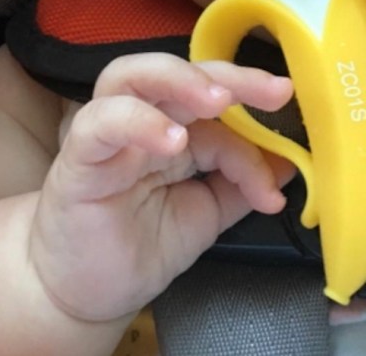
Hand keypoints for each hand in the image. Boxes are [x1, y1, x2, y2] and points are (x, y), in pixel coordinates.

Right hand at [30, 53, 294, 321]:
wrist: (81, 292)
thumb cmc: (140, 246)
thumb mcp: (207, 213)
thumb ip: (242, 184)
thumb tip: (290, 160)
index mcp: (174, 129)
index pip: (220, 112)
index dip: (257, 134)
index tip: (285, 172)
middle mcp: (139, 122)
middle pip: (180, 73)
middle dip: (231, 75)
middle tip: (275, 90)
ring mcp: (105, 137)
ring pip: (130, 77)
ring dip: (181, 80)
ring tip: (220, 100)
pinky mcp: (75, 162)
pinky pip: (98, 125)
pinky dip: (136, 122)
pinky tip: (172, 141)